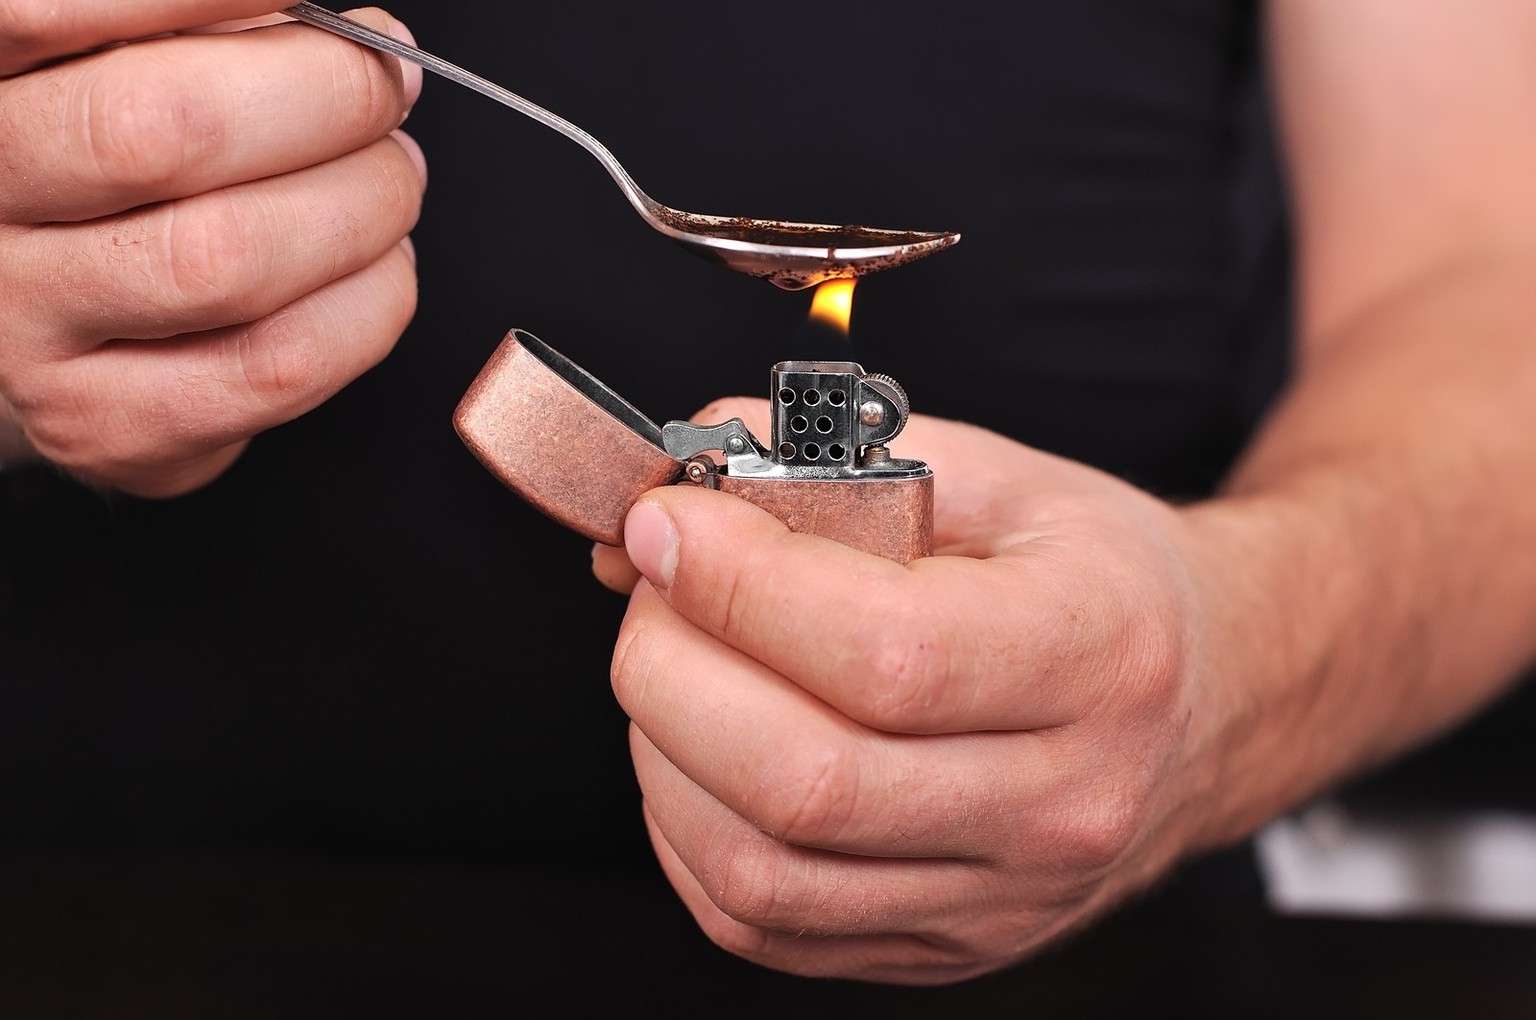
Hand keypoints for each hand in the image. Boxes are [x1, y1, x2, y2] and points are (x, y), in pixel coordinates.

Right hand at [0, 4, 424, 495]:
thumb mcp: (125, 75)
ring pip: (230, 259)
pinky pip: (280, 363)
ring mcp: (28, 329)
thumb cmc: (121, 184)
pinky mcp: (109, 425)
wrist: (63, 339)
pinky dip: (370, 304)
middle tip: (386, 89)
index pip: (44, 13)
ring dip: (362, 206)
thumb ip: (206, 39)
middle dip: (325, 96)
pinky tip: (380, 268)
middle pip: (164, 131)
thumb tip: (352, 36)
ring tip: (392, 179)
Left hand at [596, 397, 1246, 983]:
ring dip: (663, 752)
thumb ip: (844, 458)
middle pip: (806, 782)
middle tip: (652, 585)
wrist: (1212, 700)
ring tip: (673, 661)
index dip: (739, 586)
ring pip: (762, 871)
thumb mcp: (1004, 477)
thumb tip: (688, 479)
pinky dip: (687, 829)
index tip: (669, 522)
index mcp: (1097, 659)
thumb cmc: (1102, 581)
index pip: (885, 655)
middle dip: (671, 667)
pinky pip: (760, 922)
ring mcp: (1000, 900)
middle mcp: (1060, 805)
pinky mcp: (941, 947)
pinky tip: (699, 746)